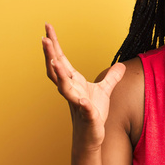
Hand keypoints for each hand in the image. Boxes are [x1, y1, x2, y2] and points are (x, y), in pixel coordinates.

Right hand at [42, 23, 124, 147]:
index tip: (47, 27)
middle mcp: (71, 90)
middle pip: (56, 70)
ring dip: (59, 75)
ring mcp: (77, 103)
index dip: (54, 44)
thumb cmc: (94, 113)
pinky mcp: (87, 117)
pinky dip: (84, 104)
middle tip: (43, 38)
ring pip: (64, 88)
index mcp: (73, 82)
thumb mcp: (105, 91)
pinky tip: (84, 100)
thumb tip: (121, 65)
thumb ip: (112, 77)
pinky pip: (85, 109)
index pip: (61, 59)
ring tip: (54, 61)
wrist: (91, 137)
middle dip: (50, 54)